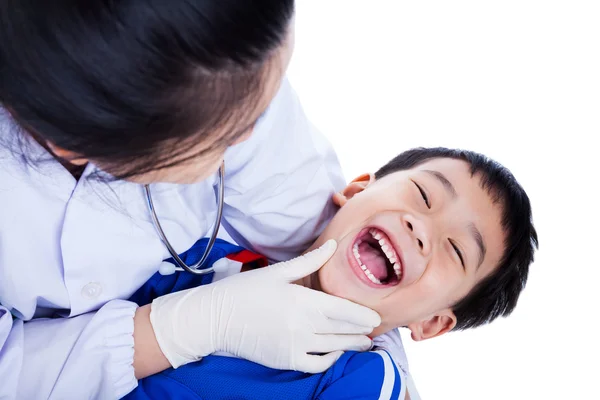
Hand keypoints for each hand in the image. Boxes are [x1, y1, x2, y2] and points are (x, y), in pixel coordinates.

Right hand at [149, 239, 380, 372]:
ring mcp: (294, 345)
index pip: (343, 310)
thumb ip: (309, 261)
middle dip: (361, 330)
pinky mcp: (285, 359)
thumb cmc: (245, 290)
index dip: (362, 315)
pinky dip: (329, 359)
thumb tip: (332, 245)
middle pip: (342, 330)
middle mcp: (302, 326)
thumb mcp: (277, 272)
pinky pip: (315, 363)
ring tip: (365, 343)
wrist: (215, 317)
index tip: (376, 316)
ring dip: (351, 345)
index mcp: (302, 301)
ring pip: (332, 347)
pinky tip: (336, 352)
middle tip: (376, 329)